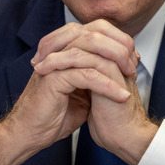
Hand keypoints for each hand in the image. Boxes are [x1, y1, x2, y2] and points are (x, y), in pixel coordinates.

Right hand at [0, 20, 138, 164]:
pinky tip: (121, 95)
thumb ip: (94, 78)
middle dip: (118, 47)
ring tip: (130, 76)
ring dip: (115, 63)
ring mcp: (54, 63)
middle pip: (93, 33)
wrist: (30, 134)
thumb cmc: (52, 115)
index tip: (134, 58)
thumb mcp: (81, 93)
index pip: (94, 31)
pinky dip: (106, 85)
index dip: (117, 40)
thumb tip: (117, 72)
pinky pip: (86, 76)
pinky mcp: (53, 78)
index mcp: (63, 50)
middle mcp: (57, 51)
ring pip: (90, 50)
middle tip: (134, 64)